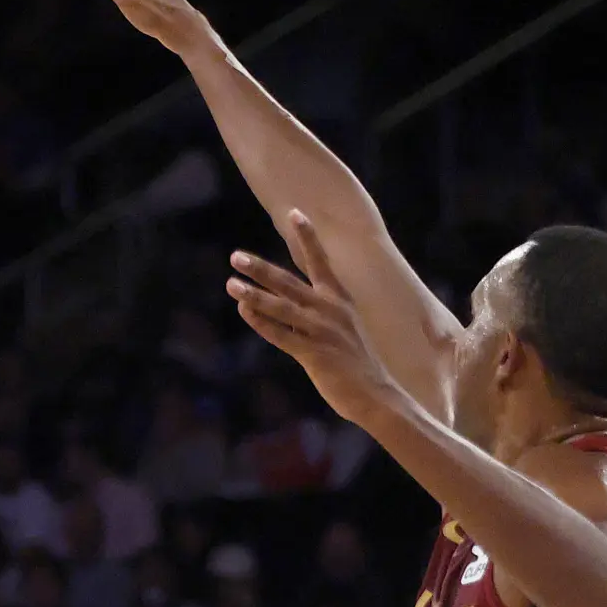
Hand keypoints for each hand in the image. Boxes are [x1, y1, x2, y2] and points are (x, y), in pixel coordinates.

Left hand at [226, 211, 404, 426]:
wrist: (376, 394)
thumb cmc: (356, 361)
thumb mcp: (342, 327)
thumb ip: (316, 312)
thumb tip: (285, 302)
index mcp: (340, 299)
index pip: (320, 261)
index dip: (307, 237)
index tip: (295, 212)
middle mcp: (331, 310)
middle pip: (289, 282)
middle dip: (260, 268)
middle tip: (235, 256)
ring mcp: (322, 331)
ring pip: (281, 307)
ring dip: (253, 294)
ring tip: (230, 284)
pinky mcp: (314, 354)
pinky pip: (282, 335)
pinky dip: (262, 322)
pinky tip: (244, 311)